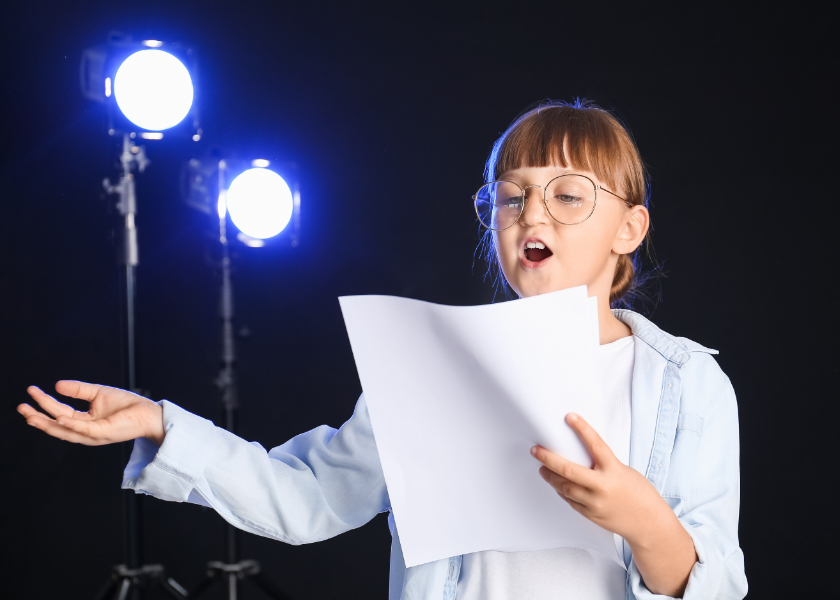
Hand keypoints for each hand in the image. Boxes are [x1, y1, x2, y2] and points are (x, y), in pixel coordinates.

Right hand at [18, 381, 164, 446]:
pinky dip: (70, 424)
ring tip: (31, 415)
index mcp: (85, 422)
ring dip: (47, 423)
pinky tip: (58, 417)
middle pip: (57, 425)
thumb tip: (57, 384)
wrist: (149, 412)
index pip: (59, 413)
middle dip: (37, 417)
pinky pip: (84, 429)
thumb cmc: (127, 405)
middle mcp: (86, 431)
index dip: (44, 403)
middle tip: (21, 407)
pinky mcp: (104, 432)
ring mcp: (94, 434)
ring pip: (65, 430)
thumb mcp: (98, 393)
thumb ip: (79, 390)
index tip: (30, 391)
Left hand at [530, 412, 671, 543]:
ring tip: (542, 467)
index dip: (582, 429)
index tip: (570, 417)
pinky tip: (556, 483)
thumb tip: (582, 455)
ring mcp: (595, 503)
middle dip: (549, 459)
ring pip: (564, 487)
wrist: (649, 525)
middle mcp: (603, 487)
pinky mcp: (590, 515)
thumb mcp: (625, 472)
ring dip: (550, 476)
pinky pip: (570, 500)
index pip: (596, 445)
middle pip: (569, 470)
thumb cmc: (641, 495)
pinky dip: (561, 490)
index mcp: (615, 471)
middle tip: (536, 450)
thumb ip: (604, 465)